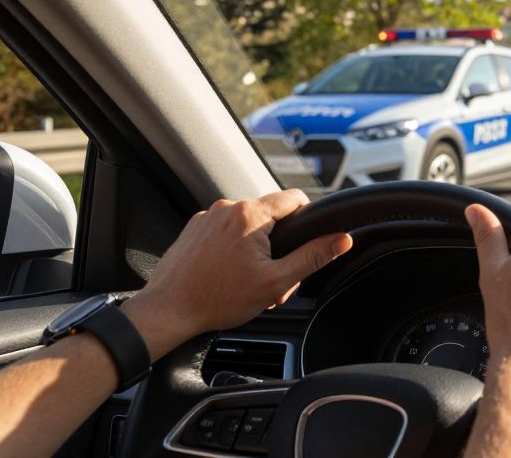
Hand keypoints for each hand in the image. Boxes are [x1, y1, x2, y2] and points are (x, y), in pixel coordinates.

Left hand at [122, 190, 352, 358]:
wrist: (167, 311)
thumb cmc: (218, 299)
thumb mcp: (276, 281)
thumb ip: (313, 257)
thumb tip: (343, 239)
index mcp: (251, 214)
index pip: (294, 198)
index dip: (307, 219)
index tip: (305, 243)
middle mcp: (228, 207)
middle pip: (271, 216)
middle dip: (278, 246)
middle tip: (273, 279)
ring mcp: (207, 217)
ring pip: (247, 225)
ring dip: (256, 249)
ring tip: (249, 282)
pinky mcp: (194, 229)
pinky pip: (225, 230)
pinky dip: (233, 249)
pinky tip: (228, 276)